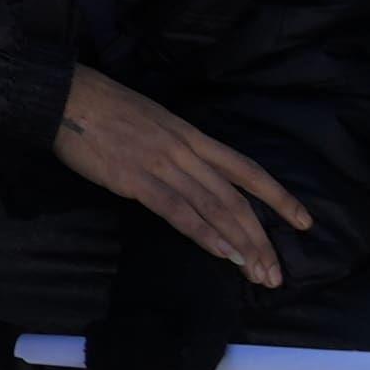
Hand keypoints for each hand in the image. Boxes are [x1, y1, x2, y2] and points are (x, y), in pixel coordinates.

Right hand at [53, 66, 310, 288]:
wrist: (66, 97)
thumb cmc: (104, 107)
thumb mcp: (155, 121)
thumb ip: (176, 149)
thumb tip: (191, 176)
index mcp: (192, 135)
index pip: (247, 170)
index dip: (279, 197)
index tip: (303, 222)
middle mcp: (185, 151)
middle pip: (236, 199)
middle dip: (261, 238)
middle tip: (275, 272)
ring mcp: (162, 164)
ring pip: (214, 208)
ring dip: (239, 244)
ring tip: (256, 272)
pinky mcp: (135, 179)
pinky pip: (177, 210)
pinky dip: (203, 233)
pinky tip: (221, 253)